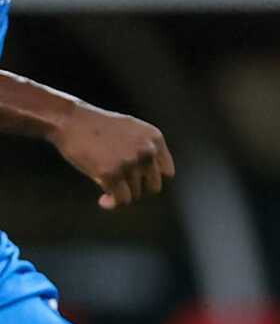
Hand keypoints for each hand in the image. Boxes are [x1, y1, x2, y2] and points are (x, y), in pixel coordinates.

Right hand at [49, 102, 174, 209]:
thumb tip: (154, 180)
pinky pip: (121, 200)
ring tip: (106, 183)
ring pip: (136, 195)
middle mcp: (147, 150)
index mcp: (154, 138)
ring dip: (121, 193)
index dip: (151, 179)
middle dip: (137, 188)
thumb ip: (147, 150)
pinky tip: (103, 201)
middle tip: (120, 184)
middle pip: (154, 187)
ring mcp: (129, 162)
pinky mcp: (111, 173)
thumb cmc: (96, 127)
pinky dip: (113, 204)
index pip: (167, 173)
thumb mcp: (131, 130)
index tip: (137, 180)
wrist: (68, 119)